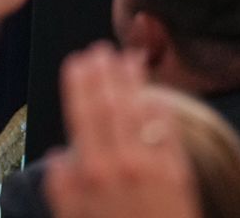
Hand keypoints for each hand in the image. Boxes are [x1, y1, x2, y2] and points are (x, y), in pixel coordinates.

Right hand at [43, 45, 197, 217]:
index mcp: (90, 173)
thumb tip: (60, 155)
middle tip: (102, 49)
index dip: (81, 84)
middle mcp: (121, 165)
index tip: (78, 60)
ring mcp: (153, 169)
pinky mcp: (180, 177)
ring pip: (140, 113)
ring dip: (133, 83)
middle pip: (111, 107)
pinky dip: (161, 111)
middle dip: (105, 75)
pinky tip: (156, 96)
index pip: (83, 115)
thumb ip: (63, 190)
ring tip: (130, 59)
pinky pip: (169, 135)